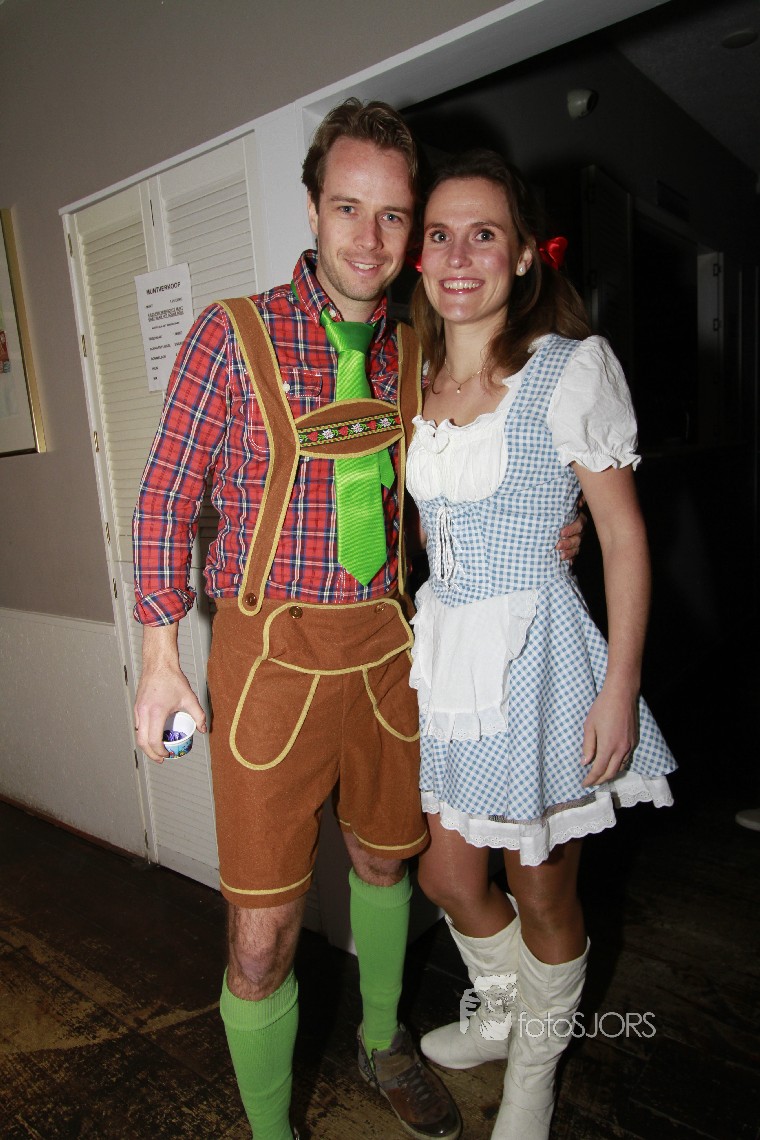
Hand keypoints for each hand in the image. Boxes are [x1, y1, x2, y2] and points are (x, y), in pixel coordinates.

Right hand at [134, 625, 206, 762]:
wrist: (159, 664)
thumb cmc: (172, 679)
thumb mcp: (189, 698)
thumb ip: (198, 715)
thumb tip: (203, 730)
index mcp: (156, 712)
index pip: (154, 741)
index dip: (160, 752)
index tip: (168, 754)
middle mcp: (144, 712)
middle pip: (142, 742)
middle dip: (151, 754)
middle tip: (162, 758)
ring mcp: (138, 709)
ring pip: (138, 734)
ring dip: (146, 745)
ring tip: (158, 749)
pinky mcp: (137, 706)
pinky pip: (138, 726)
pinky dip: (144, 734)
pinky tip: (153, 735)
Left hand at [556, 500, 585, 562]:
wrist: (555, 518)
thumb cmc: (559, 509)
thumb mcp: (566, 505)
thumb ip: (575, 501)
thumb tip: (579, 502)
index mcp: (580, 519)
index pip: (579, 525)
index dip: (571, 529)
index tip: (561, 533)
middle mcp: (581, 531)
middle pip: (578, 538)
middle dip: (568, 543)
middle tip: (558, 546)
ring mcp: (579, 540)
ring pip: (577, 548)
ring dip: (569, 553)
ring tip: (561, 556)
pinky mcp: (575, 549)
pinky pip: (575, 555)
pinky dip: (571, 559)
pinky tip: (568, 564)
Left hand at [580, 685, 638, 786]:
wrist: (621, 694)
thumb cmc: (602, 708)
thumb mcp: (589, 726)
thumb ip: (588, 746)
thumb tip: (585, 763)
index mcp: (608, 747)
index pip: (599, 770)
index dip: (591, 779)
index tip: (584, 784)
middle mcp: (621, 749)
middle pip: (611, 773)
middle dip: (600, 780)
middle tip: (591, 782)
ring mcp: (630, 746)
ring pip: (620, 767)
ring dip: (610, 773)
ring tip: (600, 774)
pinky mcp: (634, 741)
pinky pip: (626, 758)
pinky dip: (618, 764)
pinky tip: (611, 762)